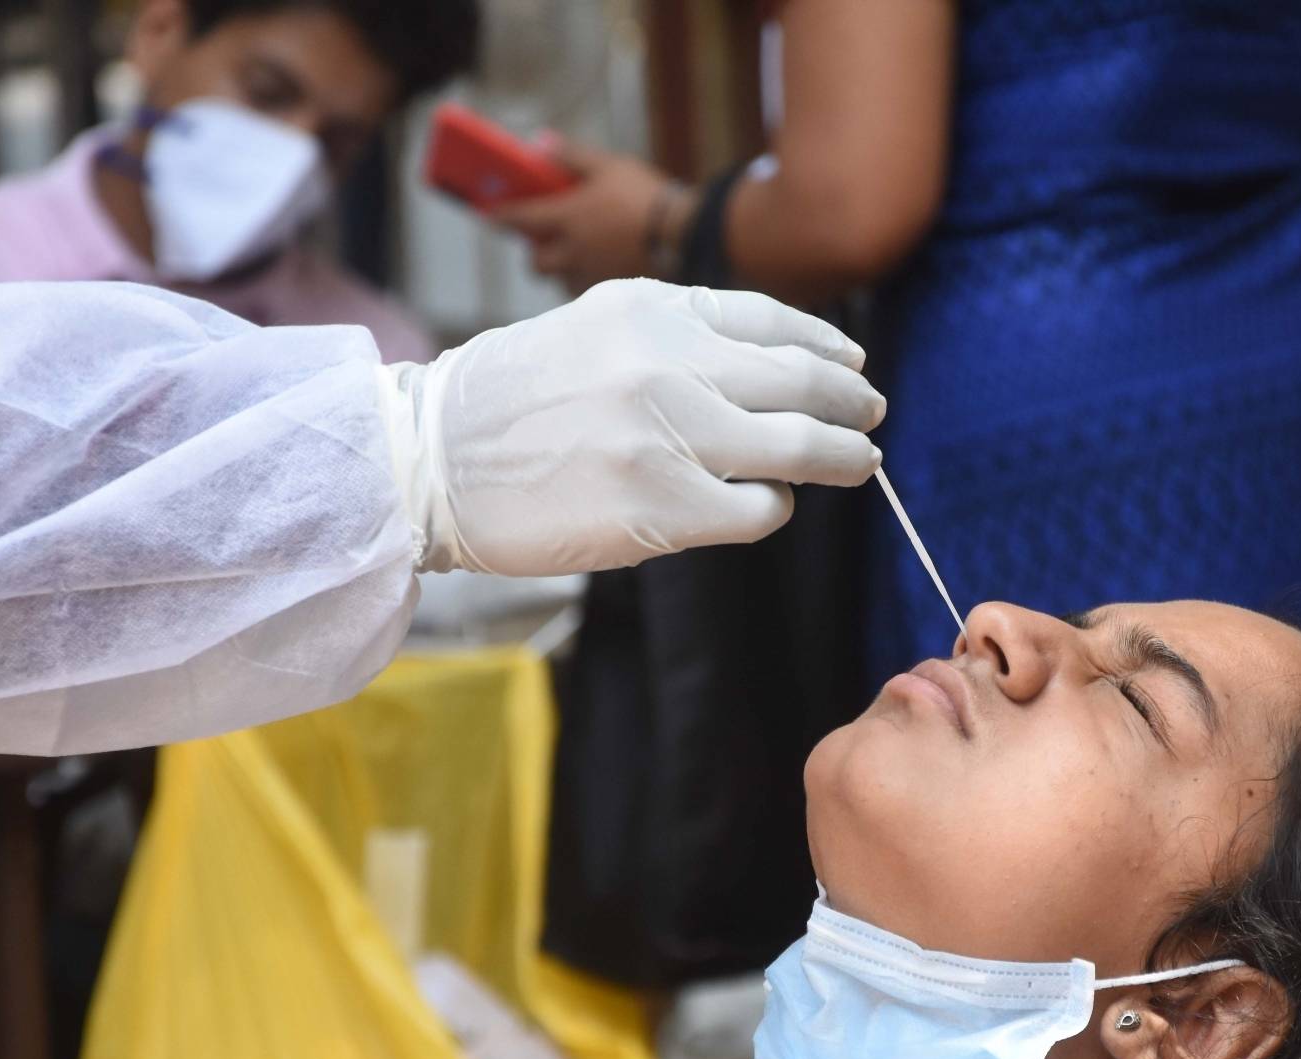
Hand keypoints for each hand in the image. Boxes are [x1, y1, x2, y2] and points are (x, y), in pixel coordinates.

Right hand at [377, 278, 885, 576]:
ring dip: (843, 457)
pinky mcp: (662, 505)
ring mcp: (667, 434)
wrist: (429, 461)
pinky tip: (768, 507)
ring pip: (800, 445)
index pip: (770, 321)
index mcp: (649, 307)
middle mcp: (666, 361)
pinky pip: (759, 509)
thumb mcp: (591, 330)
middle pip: (802, 381)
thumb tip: (772, 367)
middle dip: (851, 401)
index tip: (852, 365)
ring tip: (860, 464)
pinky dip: (776, 509)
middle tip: (871, 417)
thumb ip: (674, 338)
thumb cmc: (507, 403)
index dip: (825, 347)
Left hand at [490, 137, 687, 291]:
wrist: (682, 233)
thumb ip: (571, 156)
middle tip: (542, 240)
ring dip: (559, 268)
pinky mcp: (610, 290)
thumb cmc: (645, 195)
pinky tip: (597, 269)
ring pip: (560, 279)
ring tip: (574, 255)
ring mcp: (590, 274)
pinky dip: (583, 280)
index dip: (500, 217)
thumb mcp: (608, 165)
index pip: (520, 219)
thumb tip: (540, 143)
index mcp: (568, 217)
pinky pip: (584, 290)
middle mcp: (573, 251)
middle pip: (536, 262)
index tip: (488, 216)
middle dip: (534, 253)